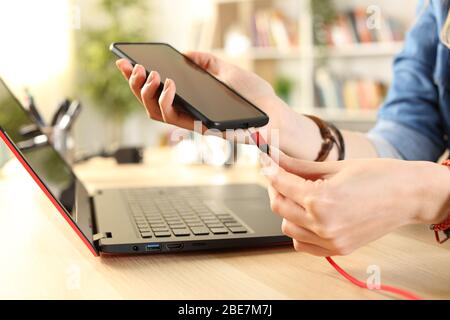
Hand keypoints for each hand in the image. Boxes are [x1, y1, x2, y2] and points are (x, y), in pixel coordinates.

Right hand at [116, 51, 291, 143]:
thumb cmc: (254, 95)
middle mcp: (187, 112)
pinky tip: (168, 82)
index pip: (157, 90)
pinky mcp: (199, 127)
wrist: (274, 113)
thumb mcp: (228, 72)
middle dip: (135, 84)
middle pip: (149, 102)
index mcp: (190, 99)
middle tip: (131, 66)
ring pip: (154, 113)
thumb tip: (188, 53)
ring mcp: (191, 121)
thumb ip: (207, 63)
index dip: (138, 78)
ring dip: (146, 92)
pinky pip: (173, 118)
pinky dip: (166, 100)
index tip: (124, 61)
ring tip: (150, 73)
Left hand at [263, 151, 449, 255]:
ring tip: (297, 194)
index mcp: (322, 200)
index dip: (269, 169)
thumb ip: (299, 166)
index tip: (265, 161)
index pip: (281, 183)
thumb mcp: (335, 166)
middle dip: (275, 187)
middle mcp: (323, 224)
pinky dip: (298, 229)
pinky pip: (302, 243)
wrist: (409, 195)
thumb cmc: (379, 176)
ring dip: (286, 209)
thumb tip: (275, 158)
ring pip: (287, 227)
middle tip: (279, 174)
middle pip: (279, 206)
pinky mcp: (337, 249)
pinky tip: (307, 214)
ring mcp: (330, 240)